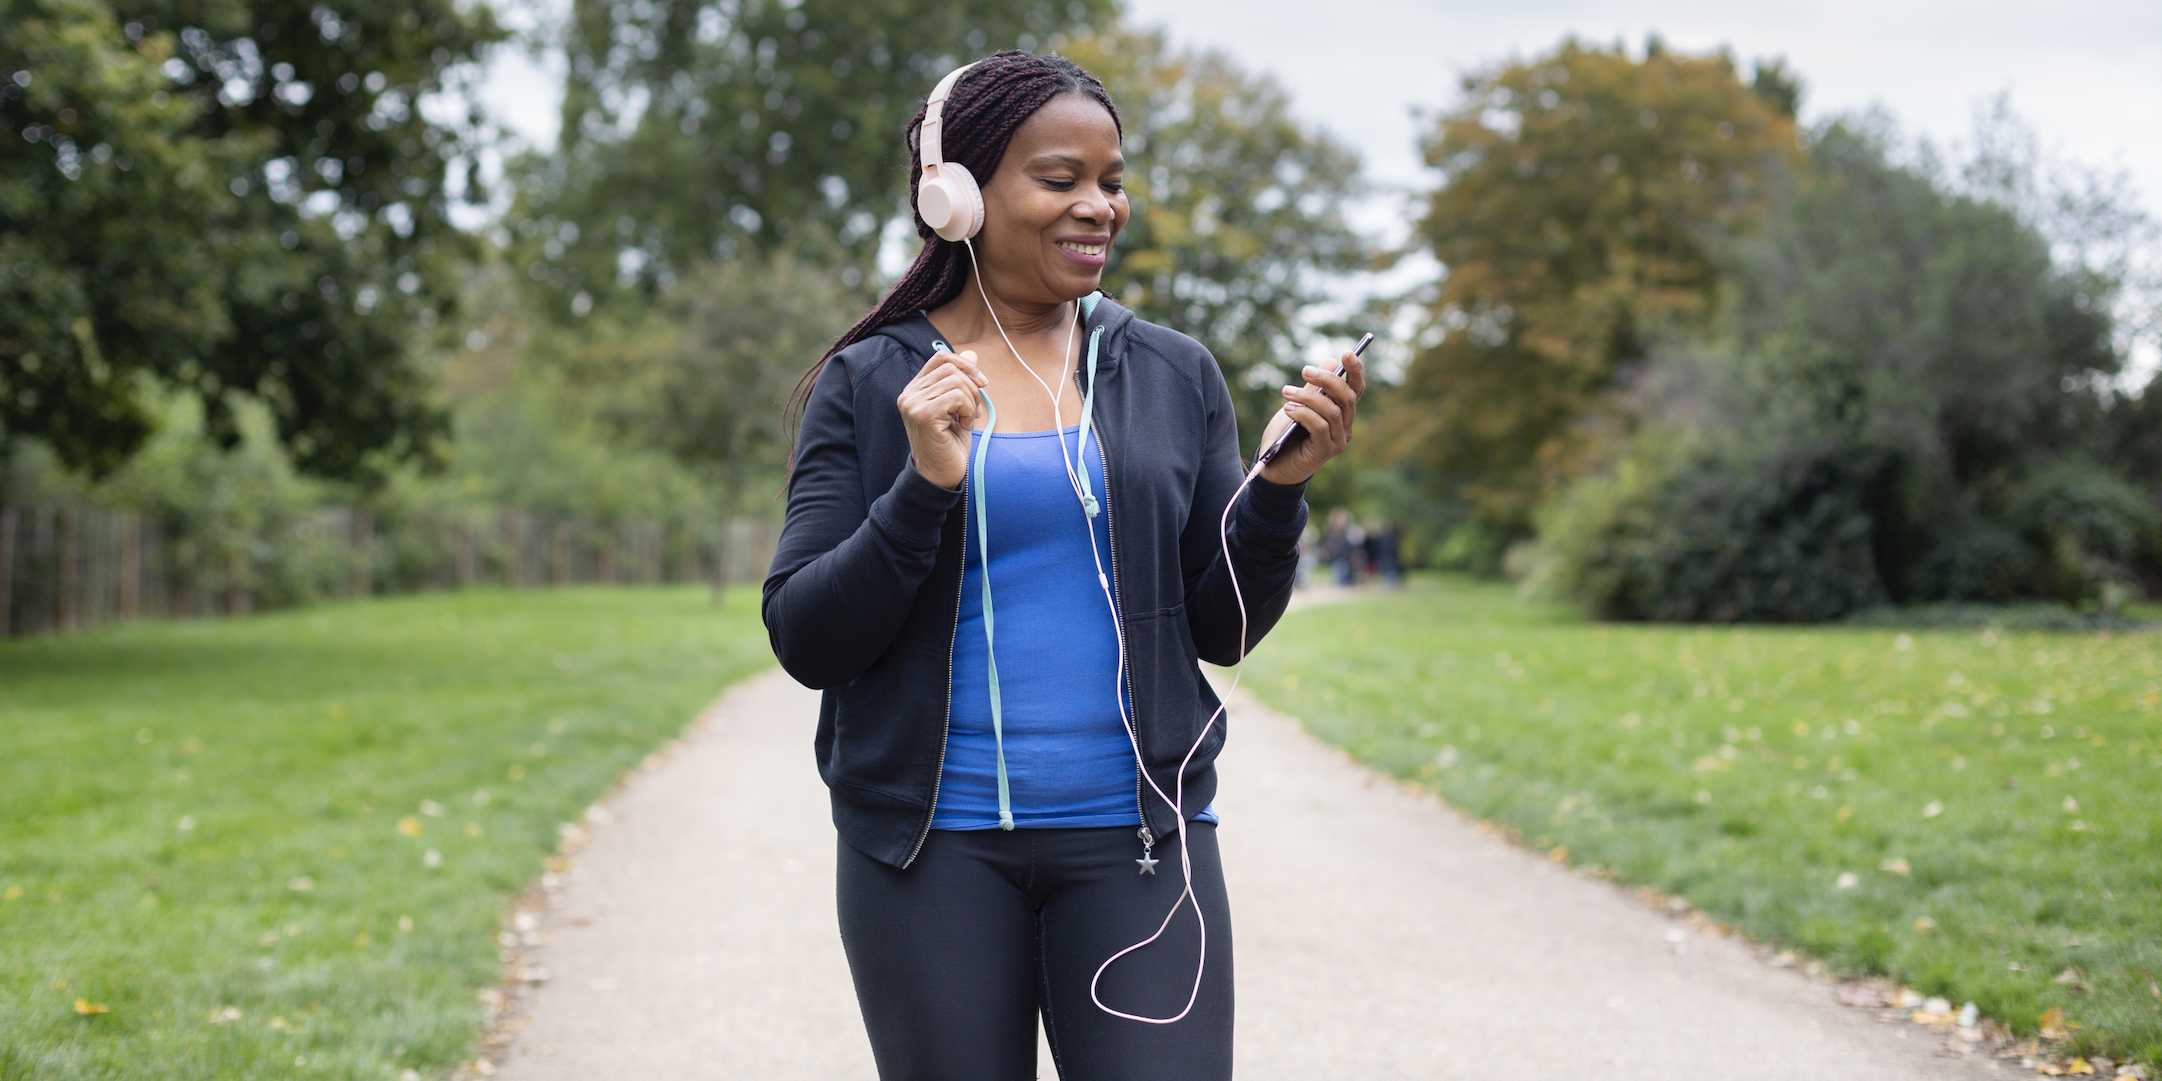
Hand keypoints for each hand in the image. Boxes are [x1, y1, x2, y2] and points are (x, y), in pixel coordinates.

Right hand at [897, 349, 986, 489]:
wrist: (940, 475)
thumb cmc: (949, 443)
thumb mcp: (959, 408)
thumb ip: (962, 381)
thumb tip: (971, 353)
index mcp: (915, 389)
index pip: (941, 358)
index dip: (965, 364)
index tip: (982, 382)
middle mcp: (909, 394)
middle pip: (952, 368)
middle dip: (972, 388)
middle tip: (973, 412)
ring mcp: (913, 404)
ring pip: (957, 382)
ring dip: (971, 402)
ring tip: (966, 421)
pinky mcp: (923, 414)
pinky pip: (956, 396)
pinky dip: (967, 410)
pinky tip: (963, 426)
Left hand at [1256, 348, 1365, 484]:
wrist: (1272, 466)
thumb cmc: (1286, 434)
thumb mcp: (1299, 404)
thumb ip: (1314, 387)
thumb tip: (1332, 361)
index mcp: (1342, 413)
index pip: (1355, 389)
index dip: (1355, 371)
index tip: (1348, 353)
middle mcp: (1345, 427)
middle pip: (1347, 398)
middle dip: (1327, 380)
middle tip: (1305, 370)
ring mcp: (1337, 441)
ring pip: (1332, 411)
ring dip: (1308, 397)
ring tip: (1286, 392)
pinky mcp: (1324, 452)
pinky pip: (1320, 427)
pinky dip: (1304, 414)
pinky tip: (1289, 409)